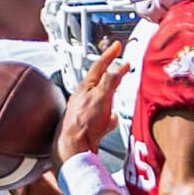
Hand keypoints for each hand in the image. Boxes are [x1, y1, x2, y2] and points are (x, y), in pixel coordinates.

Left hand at [55, 41, 127, 163]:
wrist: (74, 148)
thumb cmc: (84, 123)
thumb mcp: (101, 97)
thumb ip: (111, 80)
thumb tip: (119, 66)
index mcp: (85, 88)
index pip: (99, 66)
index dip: (110, 55)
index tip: (117, 46)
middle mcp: (83, 98)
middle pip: (99, 81)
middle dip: (110, 73)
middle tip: (118, 65)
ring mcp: (85, 112)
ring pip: (100, 98)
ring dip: (110, 93)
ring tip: (118, 91)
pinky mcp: (88, 126)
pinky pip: (102, 117)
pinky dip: (109, 116)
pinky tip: (112, 120)